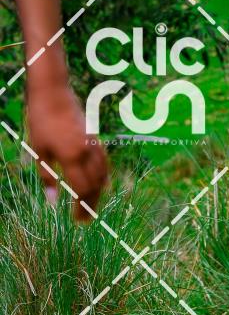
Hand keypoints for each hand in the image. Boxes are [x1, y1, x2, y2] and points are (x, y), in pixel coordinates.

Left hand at [26, 83, 107, 221]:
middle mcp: (87, 153)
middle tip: (88, 219)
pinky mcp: (96, 138)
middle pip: (96, 185)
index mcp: (71, 157)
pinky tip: (101, 182)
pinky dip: (104, 175)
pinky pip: (105, 162)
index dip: (82, 207)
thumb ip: (46, 177)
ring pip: (103, 174)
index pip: (81, 190)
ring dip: (99, 191)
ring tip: (93, 204)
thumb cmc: (40, 121)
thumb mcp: (37, 151)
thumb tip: (53, 201)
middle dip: (92, 203)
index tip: (79, 221)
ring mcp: (94, 145)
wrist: (53, 94)